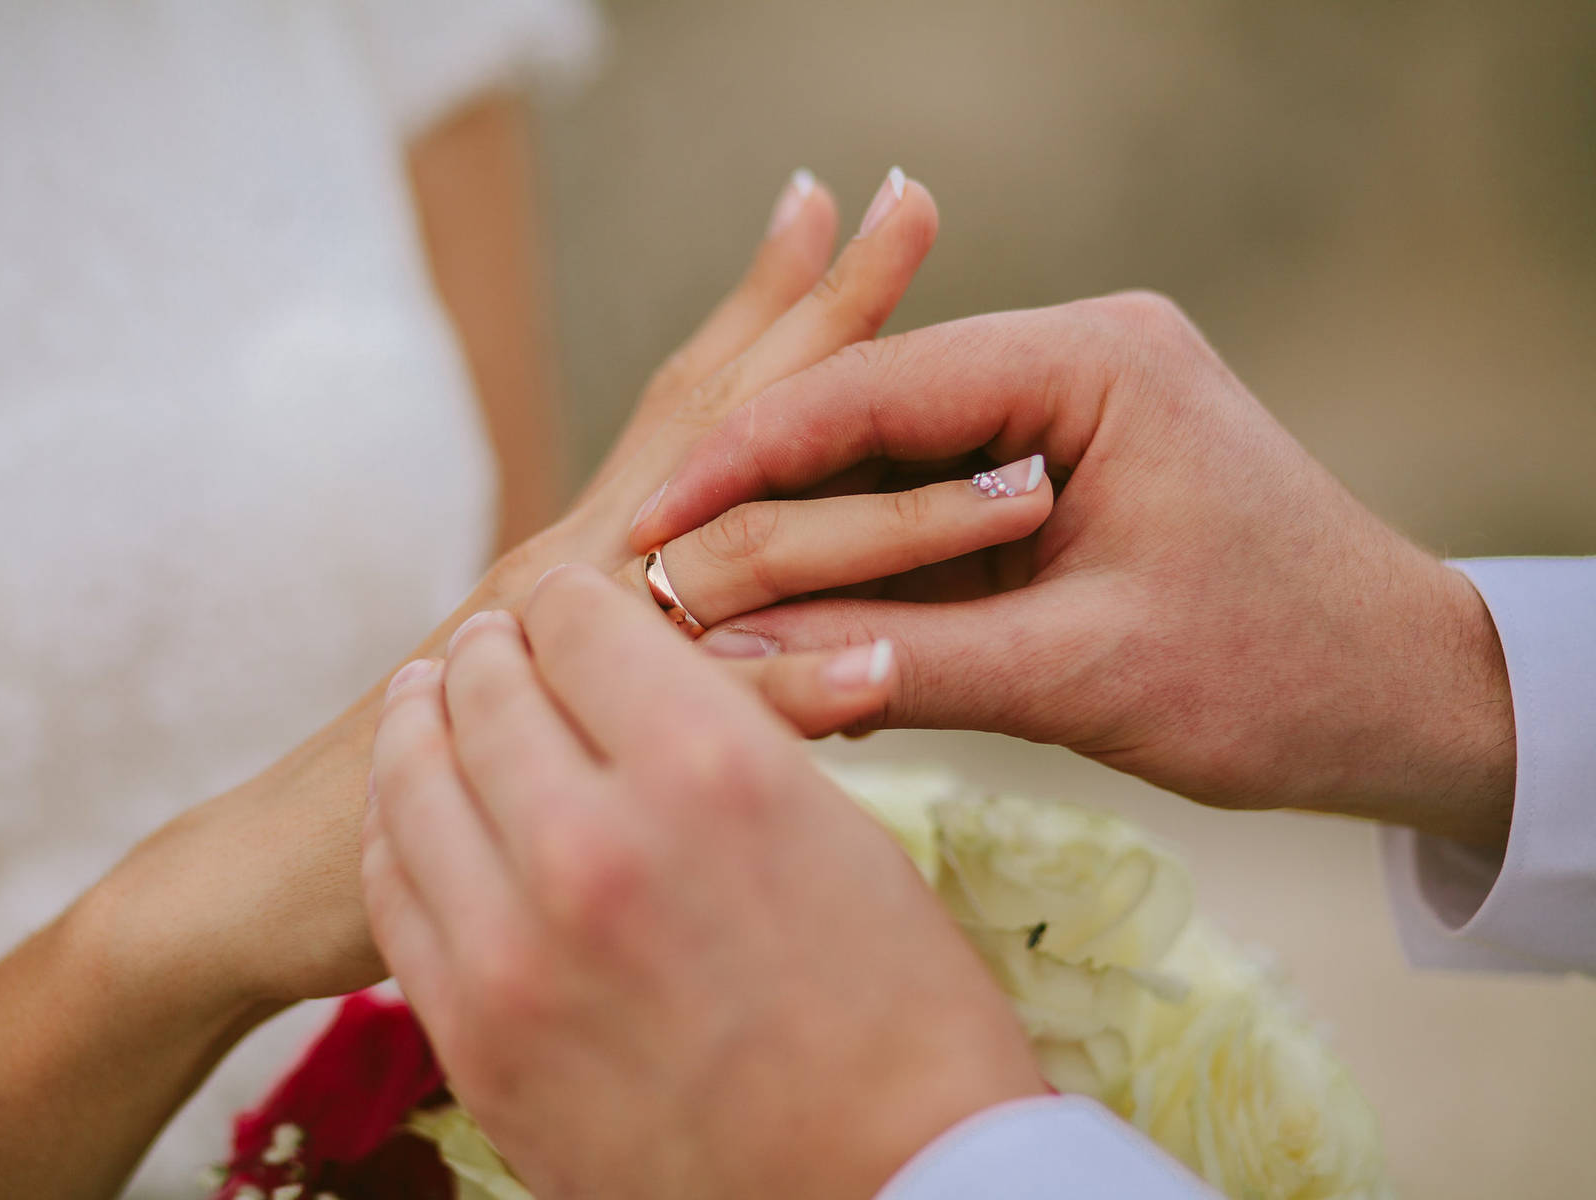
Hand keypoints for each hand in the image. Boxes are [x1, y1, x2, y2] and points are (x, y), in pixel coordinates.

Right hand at [92, 168, 974, 1012]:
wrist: (275, 872)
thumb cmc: (412, 777)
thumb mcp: (526, 676)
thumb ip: (619, 634)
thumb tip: (719, 611)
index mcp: (585, 545)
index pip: (691, 398)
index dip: (768, 302)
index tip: (842, 204)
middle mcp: (578, 564)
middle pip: (723, 423)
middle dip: (831, 321)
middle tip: (912, 203)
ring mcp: (570, 651)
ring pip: (744, 551)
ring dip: (885, 513)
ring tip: (1011, 483)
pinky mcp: (569, 755)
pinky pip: (703, 715)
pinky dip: (800, 687)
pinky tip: (890, 667)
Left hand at [363, 565, 1044, 1199]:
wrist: (884, 1199)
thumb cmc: (903, 1017)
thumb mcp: (840, 834)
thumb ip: (731, 732)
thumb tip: (654, 660)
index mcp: (708, 770)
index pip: (580, 618)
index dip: (573, 601)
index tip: (570, 608)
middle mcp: (595, 844)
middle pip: (488, 688)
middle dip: (494, 651)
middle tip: (495, 642)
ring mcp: (516, 950)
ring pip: (415, 777)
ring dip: (423, 721)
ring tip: (429, 697)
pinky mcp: (475, 1038)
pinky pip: (399, 887)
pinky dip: (399, 824)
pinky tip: (417, 804)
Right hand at [632, 292, 1515, 847]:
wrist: (1404, 701)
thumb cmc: (1279, 676)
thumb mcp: (1082, 673)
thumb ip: (906, 659)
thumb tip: (732, 653)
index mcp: (1093, 360)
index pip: (875, 389)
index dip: (745, 457)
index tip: (647, 524)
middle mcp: (1074, 363)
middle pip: (870, 418)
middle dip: (762, 500)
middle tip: (652, 574)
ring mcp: (1065, 420)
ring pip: (890, 469)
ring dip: (808, 542)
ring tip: (704, 613)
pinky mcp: (1058, 483)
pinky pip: (930, 515)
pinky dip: (867, 573)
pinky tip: (796, 628)